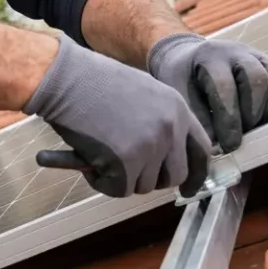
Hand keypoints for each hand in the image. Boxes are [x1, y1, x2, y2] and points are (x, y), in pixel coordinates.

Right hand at [24, 35, 210, 198]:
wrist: (65, 78)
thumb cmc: (92, 82)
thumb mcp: (141, 93)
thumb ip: (159, 121)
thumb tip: (162, 158)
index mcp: (177, 108)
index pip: (202, 150)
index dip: (196, 173)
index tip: (187, 187)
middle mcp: (170, 128)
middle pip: (175, 175)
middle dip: (153, 179)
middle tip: (129, 172)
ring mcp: (150, 146)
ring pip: (145, 185)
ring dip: (123, 178)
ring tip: (101, 155)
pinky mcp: (127, 162)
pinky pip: (119, 189)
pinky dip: (102, 183)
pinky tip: (89, 163)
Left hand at [147, 33, 267, 152]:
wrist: (191, 58)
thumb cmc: (184, 80)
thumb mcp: (179, 95)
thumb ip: (196, 120)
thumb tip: (217, 151)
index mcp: (209, 57)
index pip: (224, 85)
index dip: (228, 119)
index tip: (228, 145)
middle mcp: (237, 51)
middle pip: (257, 79)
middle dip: (251, 114)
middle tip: (241, 135)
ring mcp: (258, 55)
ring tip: (251, 125)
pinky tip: (263, 114)